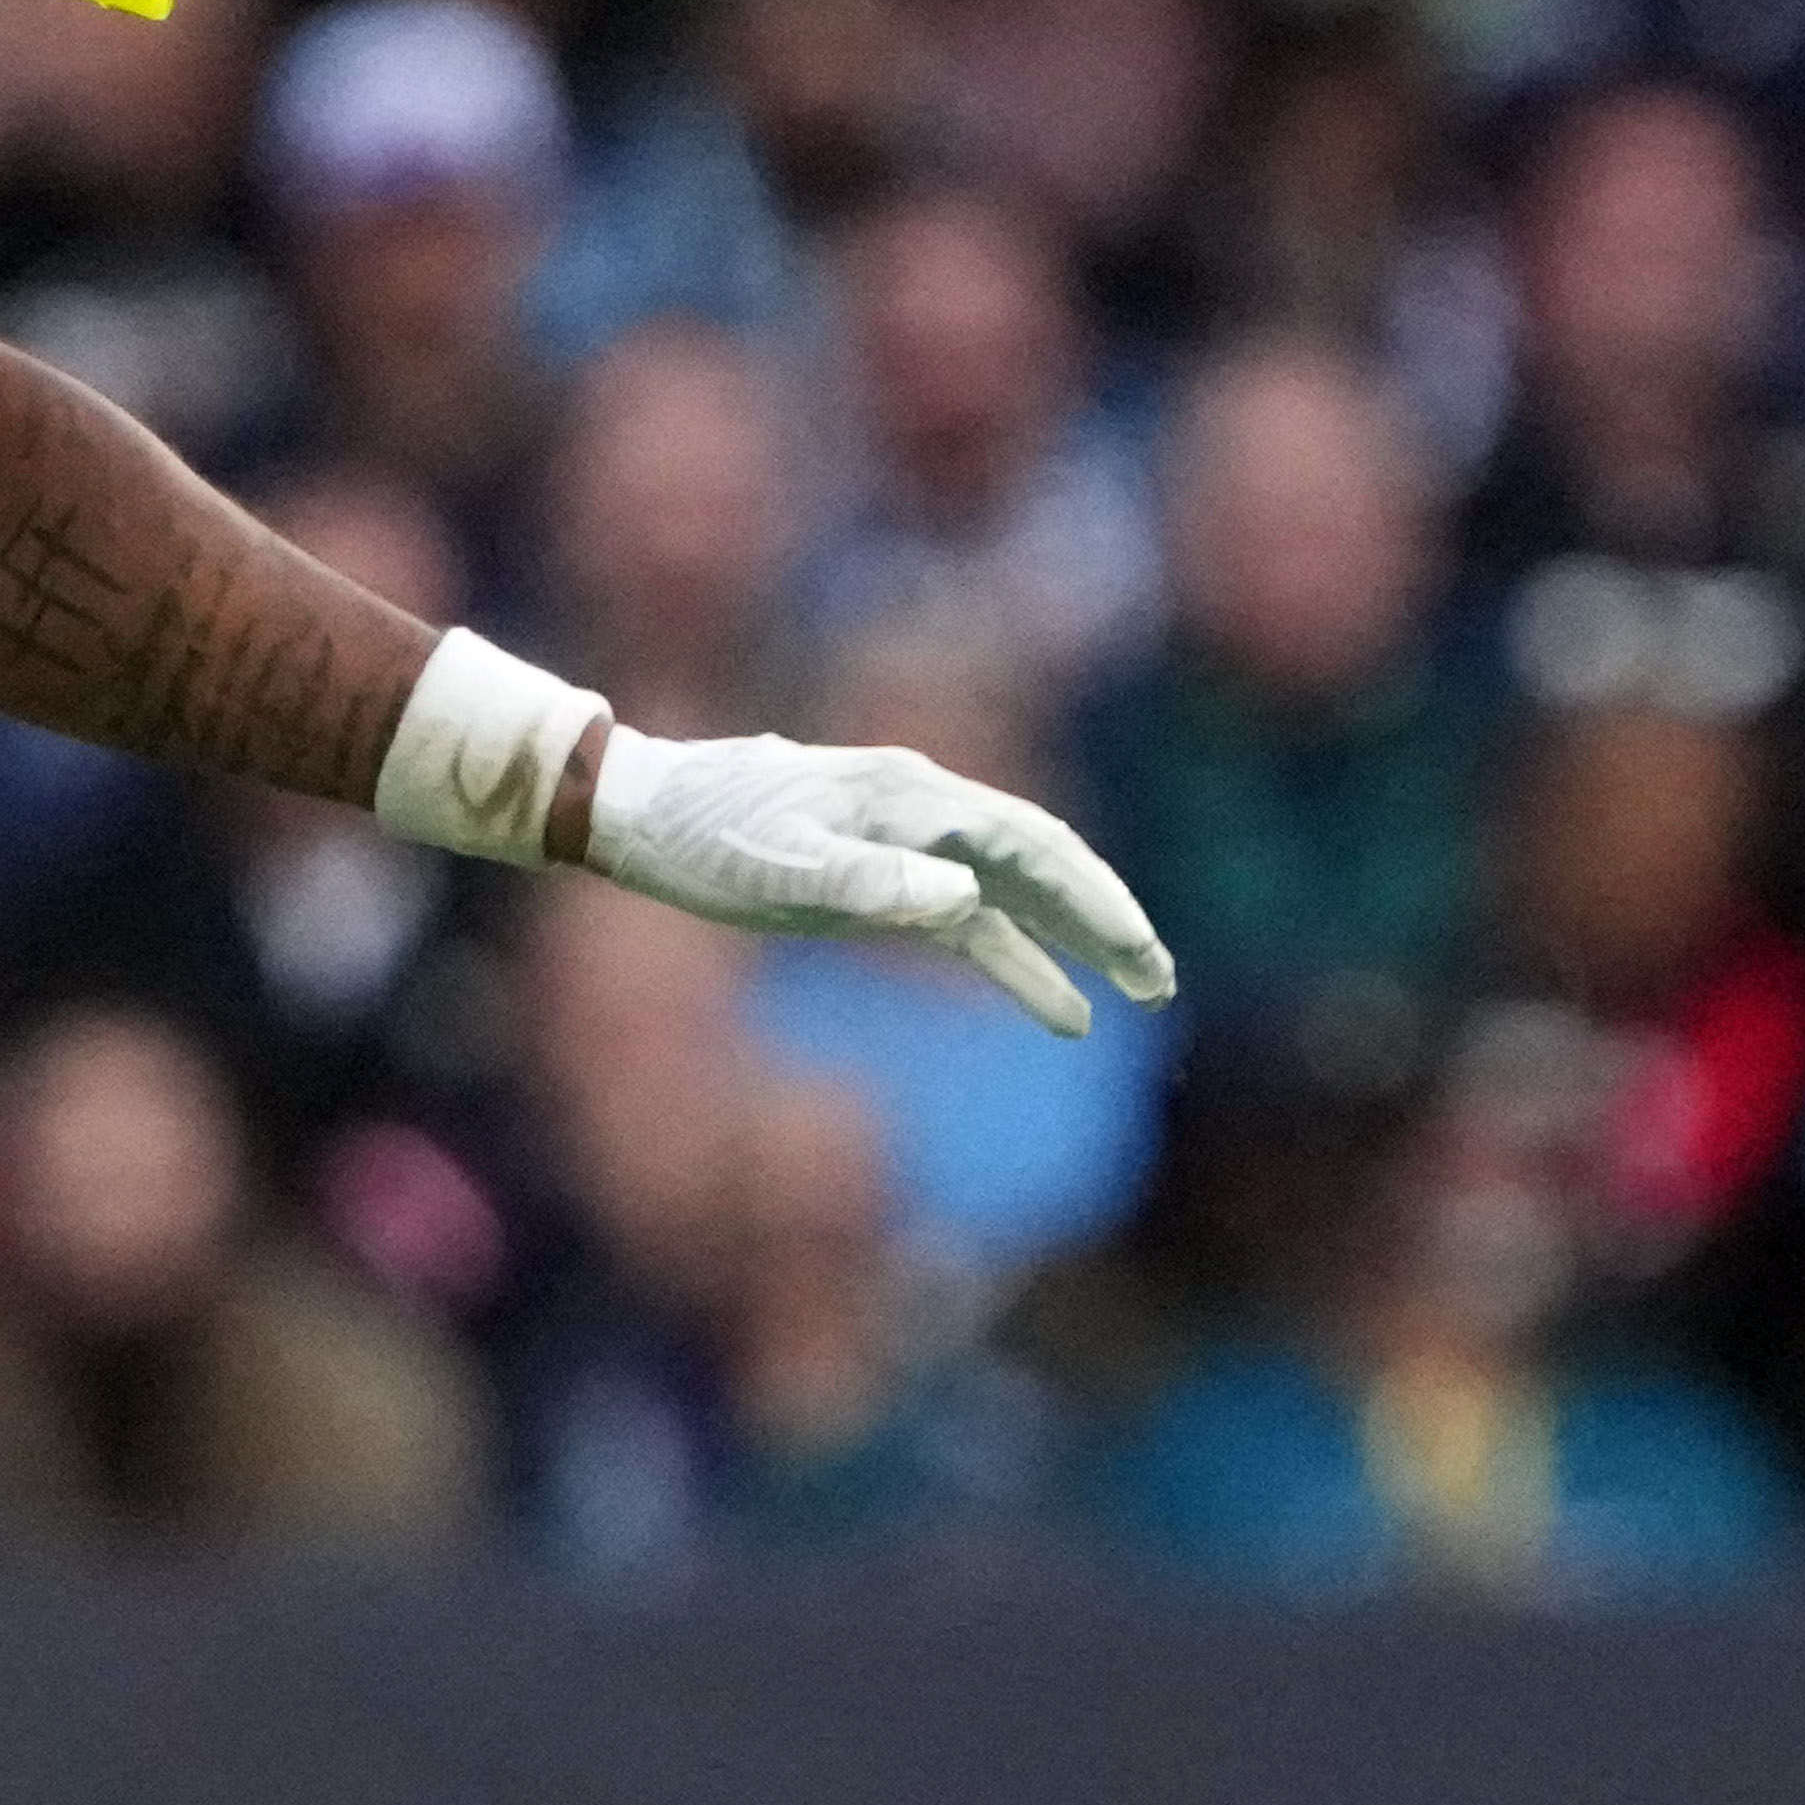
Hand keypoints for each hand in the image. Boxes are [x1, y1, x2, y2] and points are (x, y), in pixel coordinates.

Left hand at [569, 732, 1179, 1039]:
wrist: (641, 811)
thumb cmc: (703, 839)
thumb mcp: (777, 870)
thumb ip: (869, 884)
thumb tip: (964, 898)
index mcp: (910, 797)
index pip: (1031, 845)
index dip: (1093, 899)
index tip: (1138, 953)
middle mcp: (924, 806)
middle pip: (1042, 860)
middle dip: (1107, 920)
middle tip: (1162, 983)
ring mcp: (907, 838)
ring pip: (1016, 889)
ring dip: (1075, 939)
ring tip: (1137, 992)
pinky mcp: (883, 873)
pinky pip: (970, 917)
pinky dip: (1016, 957)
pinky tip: (1056, 1007)